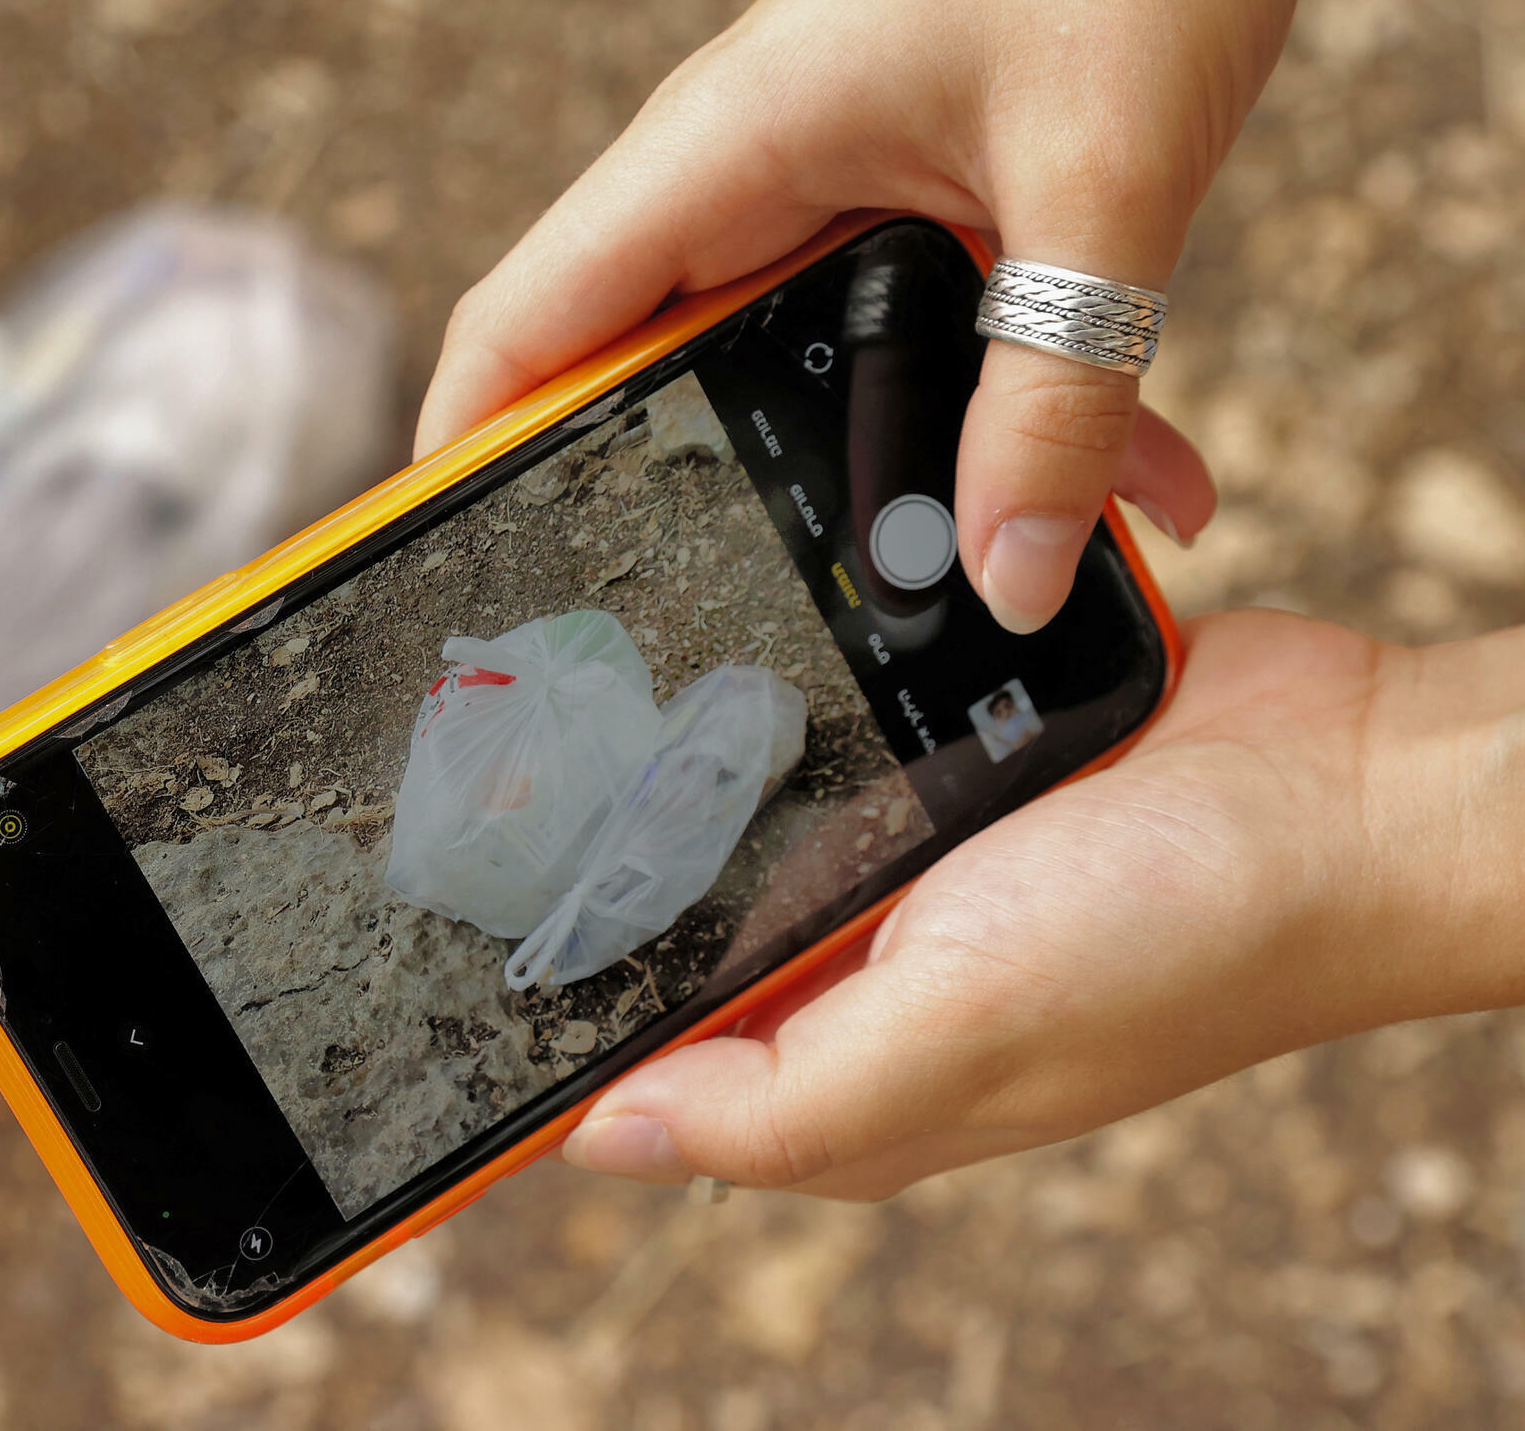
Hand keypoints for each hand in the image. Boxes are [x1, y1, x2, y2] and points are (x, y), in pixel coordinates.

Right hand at [417, 0, 1517, 631]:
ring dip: (863, 482)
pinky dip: (988, 422)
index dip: (465, 457)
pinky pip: (901, 346)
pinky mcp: (903, 202)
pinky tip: (1127, 490)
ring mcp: (819, 190)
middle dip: (669, 514)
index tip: (455, 584)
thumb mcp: (1105, 184)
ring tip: (951, 594)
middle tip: (709, 648)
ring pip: (787, 379)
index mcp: (717, 151)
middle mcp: (742, 177)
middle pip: (635, 380)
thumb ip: (1059, 398)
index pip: (521, 328)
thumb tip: (1008, 582)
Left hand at [558, 613, 1524, 1196]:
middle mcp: (851, 961)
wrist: (1357, 781)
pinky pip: (813, 725)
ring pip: (722, 810)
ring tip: (556, 682)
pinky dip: (770, 689)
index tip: (415, 959)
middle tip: (466, 771)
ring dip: (663, 758)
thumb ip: (785, 1099)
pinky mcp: (928, 751)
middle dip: (573, 867)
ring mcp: (891, 850)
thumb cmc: (1188, 933)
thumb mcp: (967, 1036)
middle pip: (663, 929)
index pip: (642, 1064)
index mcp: (840, 1055)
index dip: (533, 1032)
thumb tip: (600, 1139)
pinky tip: (704, 632)